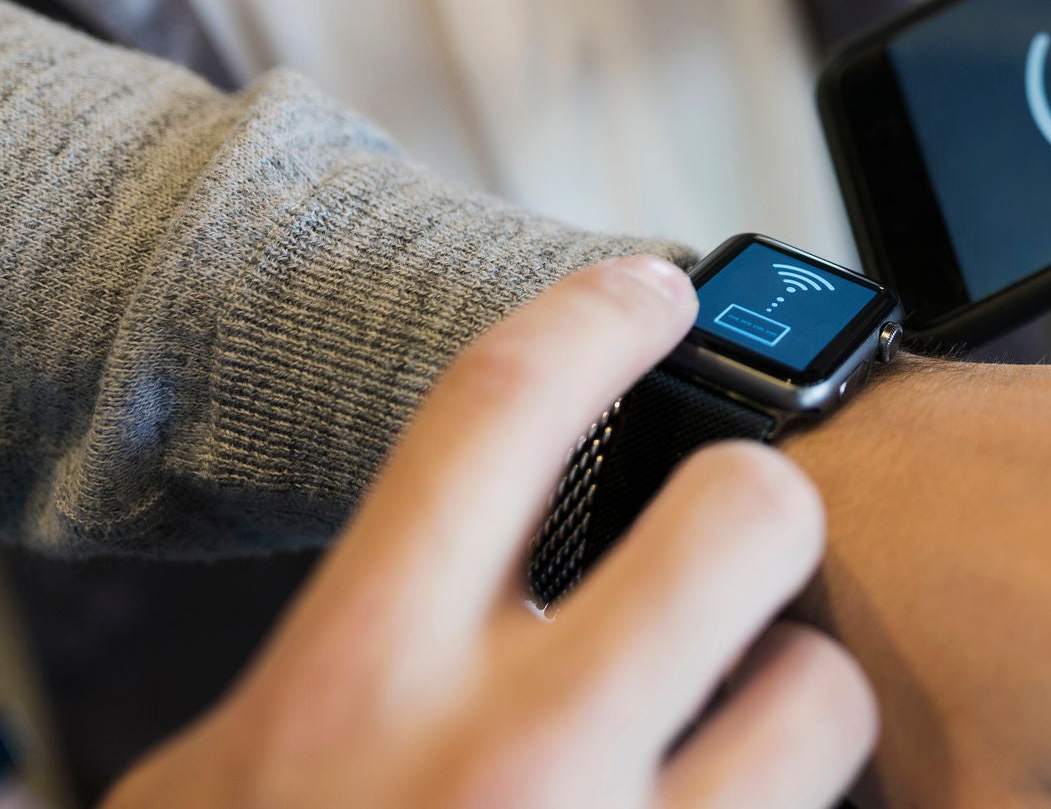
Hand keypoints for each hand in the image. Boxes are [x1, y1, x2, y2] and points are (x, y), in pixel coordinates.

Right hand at [106, 259, 874, 808]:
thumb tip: (477, 523)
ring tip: (728, 746)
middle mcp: (508, 761)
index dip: (597, 312)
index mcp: (360, 680)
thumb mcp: (224, 786)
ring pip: (825, 687)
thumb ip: (348, 653)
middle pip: (743, 510)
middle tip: (727, 551)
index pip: (506, 406)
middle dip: (749, 512)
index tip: (651, 291)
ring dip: (793, 706)